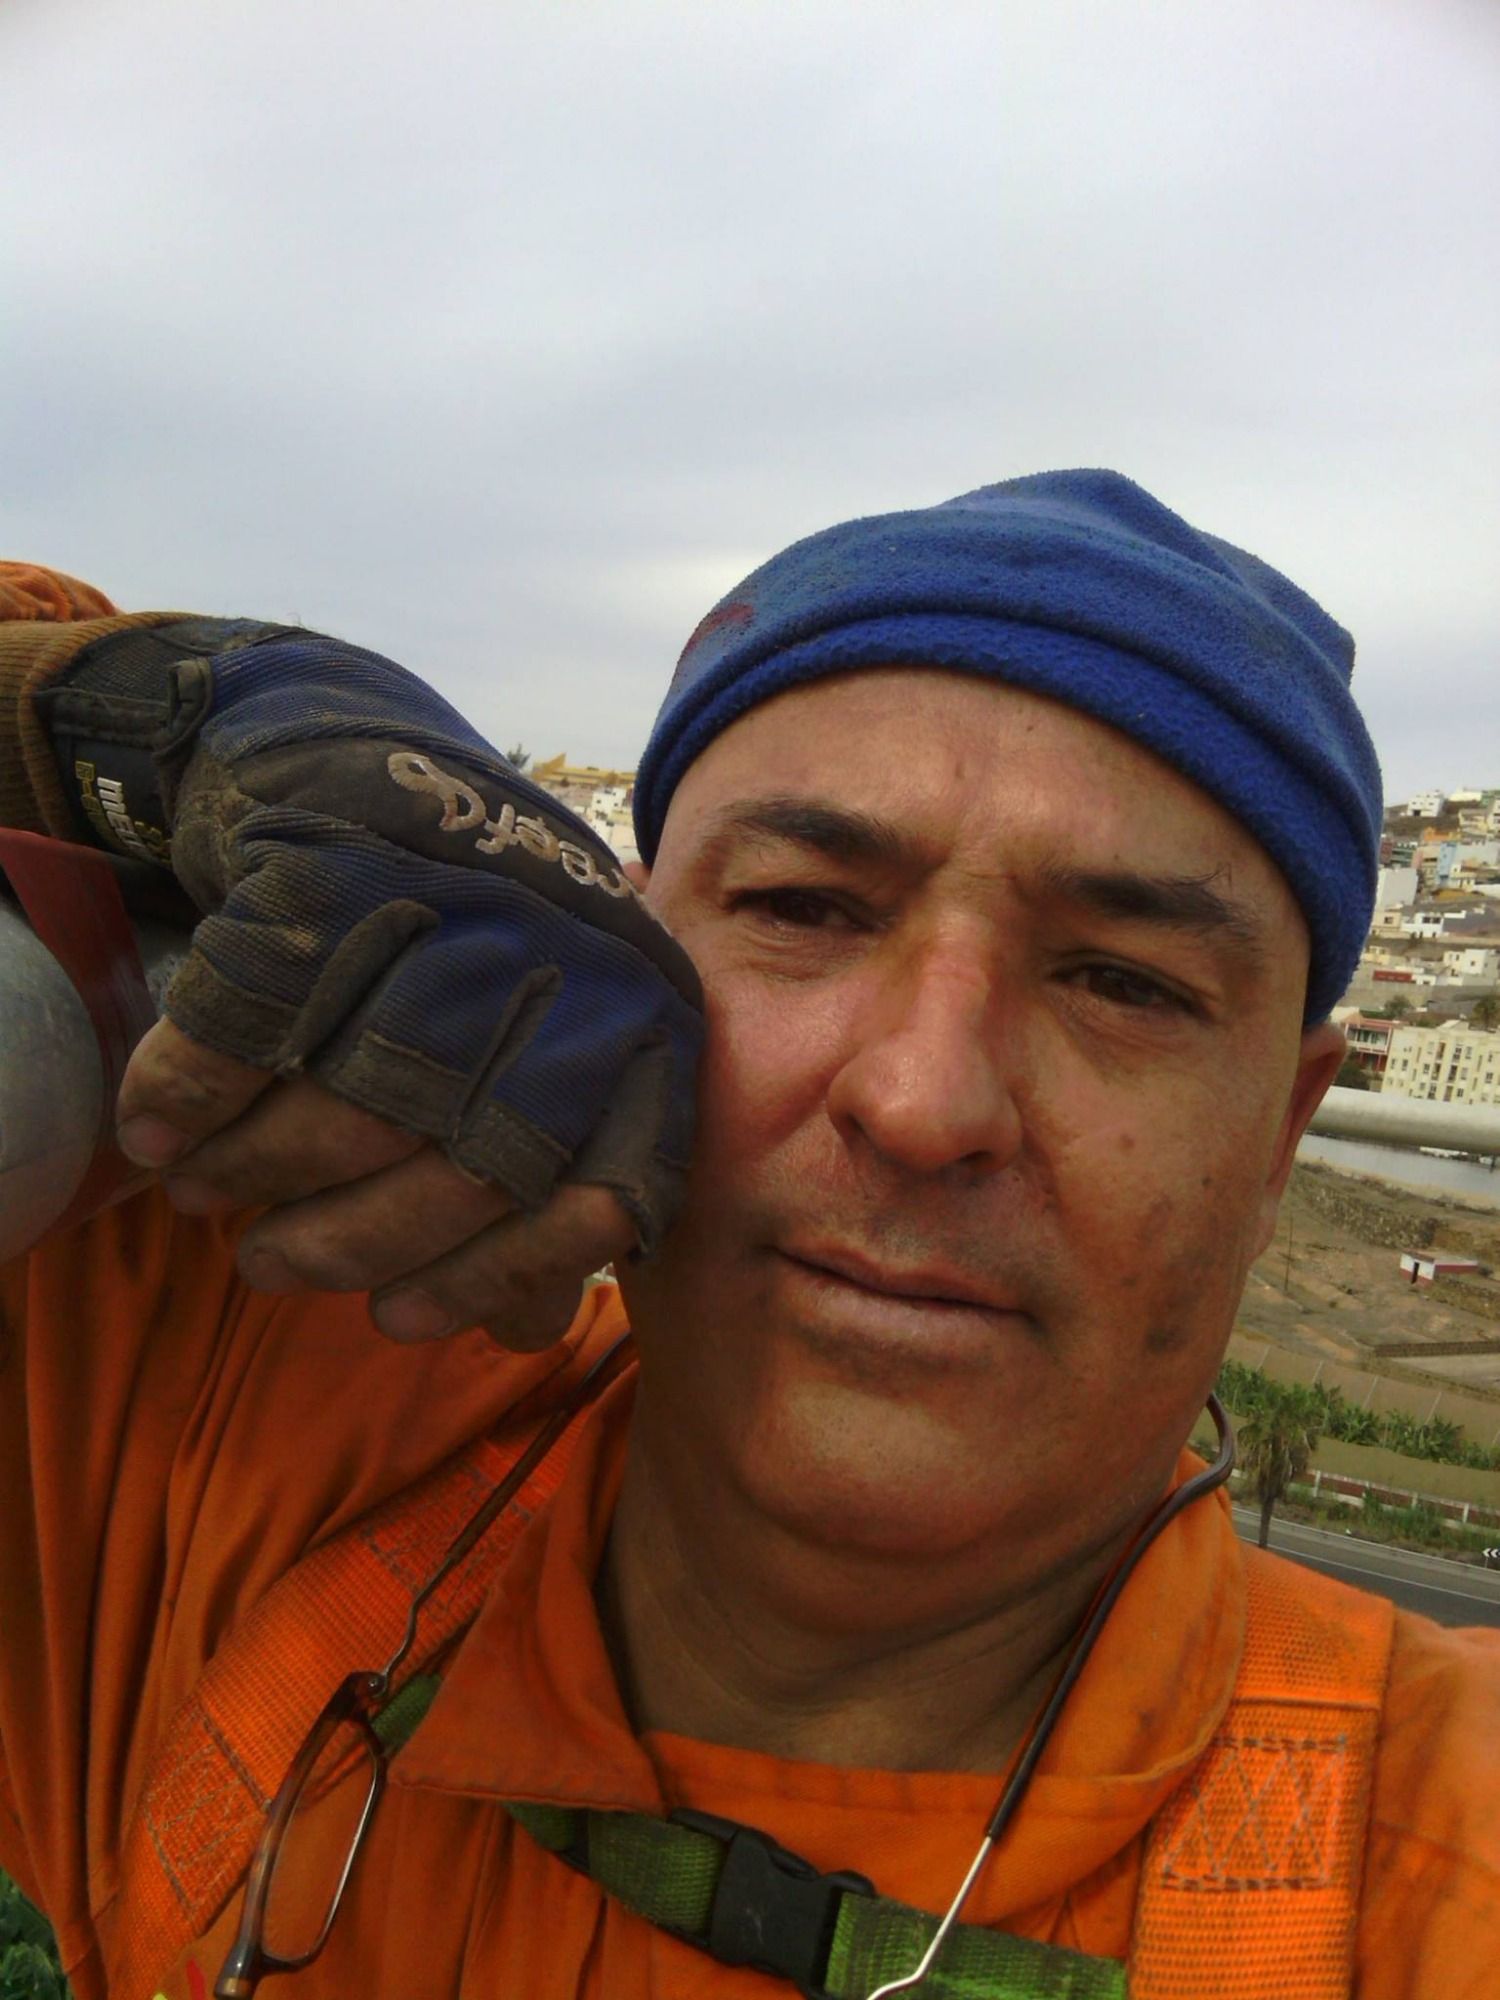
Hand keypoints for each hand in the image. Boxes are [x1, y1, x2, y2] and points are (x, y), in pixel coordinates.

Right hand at [32, 622, 704, 1313]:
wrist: (369, 765)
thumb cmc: (469, 952)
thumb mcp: (548, 1057)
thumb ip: (548, 1186)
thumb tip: (525, 1333)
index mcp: (647, 1026)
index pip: (589, 1204)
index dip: (487, 1279)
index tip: (397, 1320)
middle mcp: (575, 968)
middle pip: (463, 1166)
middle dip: (347, 1240)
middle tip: (271, 1267)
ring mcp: (463, 909)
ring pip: (351, 1097)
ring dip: (256, 1168)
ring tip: (205, 1199)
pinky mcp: (339, 861)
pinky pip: (247, 1013)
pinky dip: (186, 1083)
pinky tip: (151, 1129)